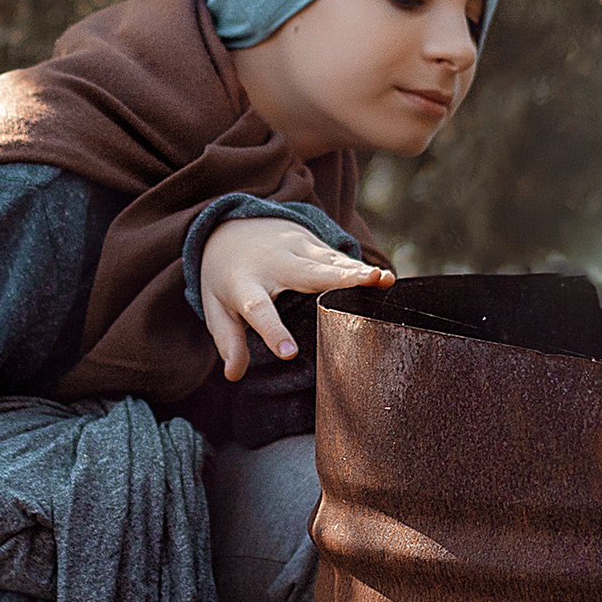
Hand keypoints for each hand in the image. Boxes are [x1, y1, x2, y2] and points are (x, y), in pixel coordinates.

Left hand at [198, 216, 392, 379]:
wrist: (230, 226)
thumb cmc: (227, 278)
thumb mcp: (216, 308)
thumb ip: (228, 341)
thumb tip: (233, 375)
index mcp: (244, 285)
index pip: (258, 310)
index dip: (273, 331)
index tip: (289, 353)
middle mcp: (273, 263)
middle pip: (308, 273)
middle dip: (338, 280)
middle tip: (367, 284)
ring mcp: (296, 249)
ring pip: (330, 262)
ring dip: (358, 271)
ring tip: (384, 280)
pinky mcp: (312, 243)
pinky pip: (339, 257)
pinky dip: (360, 267)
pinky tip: (384, 277)